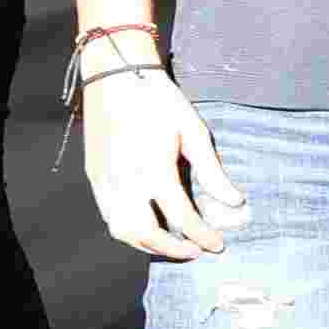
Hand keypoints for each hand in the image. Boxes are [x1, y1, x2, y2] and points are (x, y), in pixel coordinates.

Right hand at [80, 72, 243, 260]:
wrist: (115, 77)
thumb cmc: (159, 101)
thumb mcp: (193, 131)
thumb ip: (212, 172)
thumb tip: (235, 202)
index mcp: (153, 170)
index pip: (181, 217)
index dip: (202, 236)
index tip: (218, 245)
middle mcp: (124, 181)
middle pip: (146, 234)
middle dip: (173, 249)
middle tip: (197, 252)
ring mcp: (104, 181)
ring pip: (121, 230)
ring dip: (147, 244)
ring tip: (173, 244)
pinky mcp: (93, 177)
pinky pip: (109, 216)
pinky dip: (129, 230)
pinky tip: (149, 227)